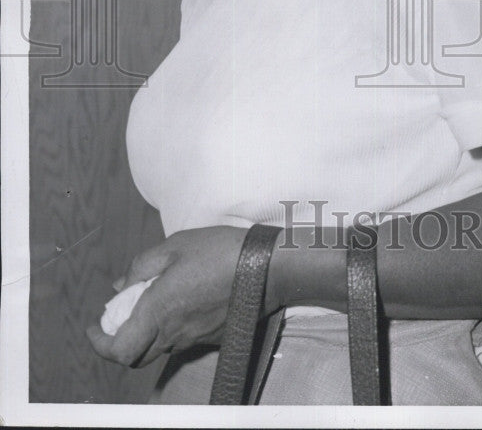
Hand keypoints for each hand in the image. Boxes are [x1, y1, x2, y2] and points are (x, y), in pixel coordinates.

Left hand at [86, 225, 260, 366]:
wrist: (266, 267)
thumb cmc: (221, 251)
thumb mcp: (176, 245)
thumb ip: (142, 266)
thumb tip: (121, 285)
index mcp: (159, 310)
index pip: (119, 349)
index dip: (100, 343)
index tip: (95, 327)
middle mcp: (174, 332)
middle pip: (136, 355)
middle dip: (120, 341)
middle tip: (119, 319)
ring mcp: (195, 338)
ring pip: (159, 348)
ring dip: (147, 333)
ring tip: (152, 303)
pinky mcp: (212, 337)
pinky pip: (183, 340)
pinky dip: (172, 328)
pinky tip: (182, 302)